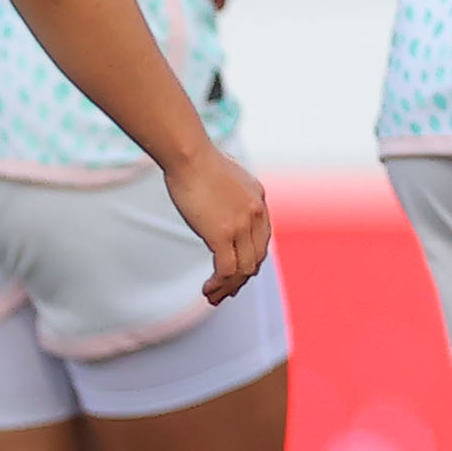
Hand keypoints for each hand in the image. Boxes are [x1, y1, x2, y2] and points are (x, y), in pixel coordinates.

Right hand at [166, 147, 272, 304]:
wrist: (189, 155)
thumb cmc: (197, 160)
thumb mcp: (225, 175)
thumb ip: (229, 193)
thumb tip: (218, 203)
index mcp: (258, 200)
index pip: (262, 239)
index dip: (251, 259)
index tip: (238, 272)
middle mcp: (256, 214)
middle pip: (257, 258)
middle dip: (242, 279)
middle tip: (225, 291)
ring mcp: (242, 225)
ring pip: (245, 269)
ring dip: (230, 287)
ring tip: (213, 296)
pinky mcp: (223, 234)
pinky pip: (228, 270)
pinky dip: (220, 284)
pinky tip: (208, 289)